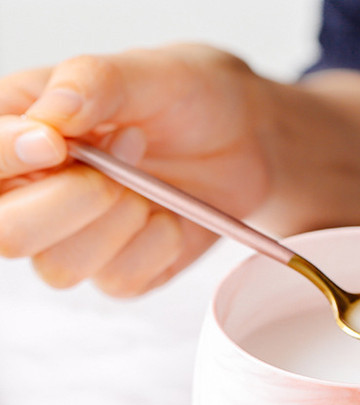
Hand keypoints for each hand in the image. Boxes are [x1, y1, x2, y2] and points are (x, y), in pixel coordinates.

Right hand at [0, 44, 271, 294]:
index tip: (56, 143)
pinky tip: (169, 215)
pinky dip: (154, 246)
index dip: (7, 159)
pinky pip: (119, 281)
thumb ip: (93, 84)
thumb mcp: (146, 73)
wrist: (241, 140)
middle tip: (123, 160)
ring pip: (61, 268)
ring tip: (150, 183)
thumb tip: (52, 117)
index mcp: (16, 133)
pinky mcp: (119, 272)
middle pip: (9, 234)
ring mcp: (75, 240)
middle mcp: (34, 194)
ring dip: (118, 223)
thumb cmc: (184, 98)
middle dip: (71, 201)